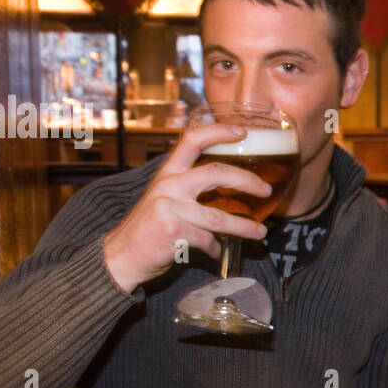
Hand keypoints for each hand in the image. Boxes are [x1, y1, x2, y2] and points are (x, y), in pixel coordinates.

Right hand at [102, 122, 273, 292]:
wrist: (122, 256)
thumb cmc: (149, 228)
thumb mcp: (165, 199)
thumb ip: (189, 189)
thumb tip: (228, 187)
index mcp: (167, 173)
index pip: (192, 140)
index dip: (218, 132)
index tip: (242, 131)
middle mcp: (168, 186)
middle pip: (216, 172)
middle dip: (247, 181)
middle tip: (265, 190)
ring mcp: (169, 209)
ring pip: (219, 216)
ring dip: (244, 227)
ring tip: (260, 232)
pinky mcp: (173, 232)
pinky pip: (207, 240)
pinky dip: (216, 248)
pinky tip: (216, 252)